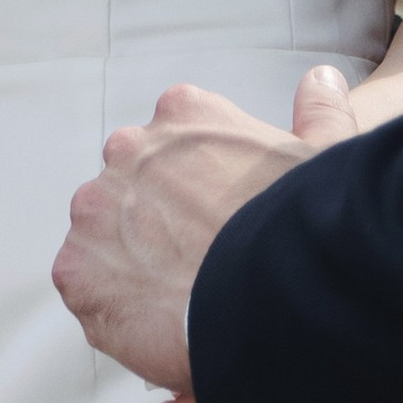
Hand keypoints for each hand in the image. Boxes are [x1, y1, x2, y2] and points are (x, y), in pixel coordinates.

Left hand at [52, 66, 360, 402]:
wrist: (271, 299)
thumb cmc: (303, 228)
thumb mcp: (327, 158)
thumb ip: (320, 112)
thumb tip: (321, 78)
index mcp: (183, 112)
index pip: (176, 145)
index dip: (201, 189)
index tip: (225, 220)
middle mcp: (128, 148)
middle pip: (134, 187)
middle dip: (160, 220)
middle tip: (203, 263)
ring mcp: (95, 207)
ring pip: (105, 235)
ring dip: (133, 260)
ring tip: (183, 298)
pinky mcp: (75, 268)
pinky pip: (88, 287)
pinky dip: (114, 306)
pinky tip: (158, 323)